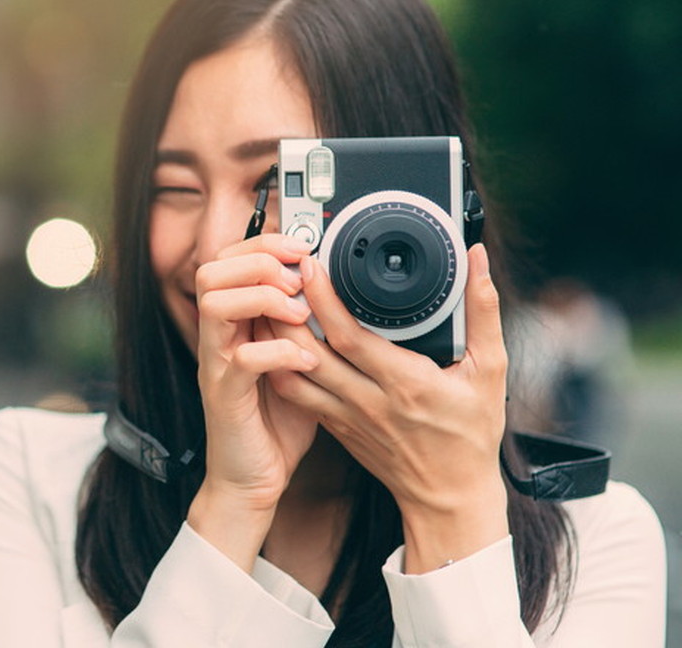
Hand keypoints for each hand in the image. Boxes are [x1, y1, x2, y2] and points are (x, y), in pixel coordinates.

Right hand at [186, 234, 320, 570]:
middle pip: (211, 271)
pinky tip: (306, 361)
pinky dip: (278, 352)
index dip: (261, 244)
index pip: (227, 260)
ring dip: (263, 299)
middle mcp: (217, 338)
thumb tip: (337, 291)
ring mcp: (217, 365)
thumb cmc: (275, 422)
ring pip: (216, 304)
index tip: (300, 247)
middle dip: (258, 262)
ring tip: (300, 314)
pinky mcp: (226, 396)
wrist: (250, 479)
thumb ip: (302, 326)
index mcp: (233, 323)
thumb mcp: (293, 360)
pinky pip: (242, 360)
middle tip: (297, 277)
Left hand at [268, 243, 509, 572]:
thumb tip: (476, 260)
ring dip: (274, 338)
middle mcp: (368, 401)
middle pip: (308, 352)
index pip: (349, 337)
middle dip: (286, 311)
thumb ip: (483, 311)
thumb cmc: (471, 435)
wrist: (450, 497)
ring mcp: (345, 417)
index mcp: (405, 383)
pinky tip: (274, 339)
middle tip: (277, 274)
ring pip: (293, 373)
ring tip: (267, 300)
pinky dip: (279, 364)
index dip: (324, 300)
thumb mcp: (490, 370)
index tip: (311, 266)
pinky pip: (296, 393)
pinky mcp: (334, 426)